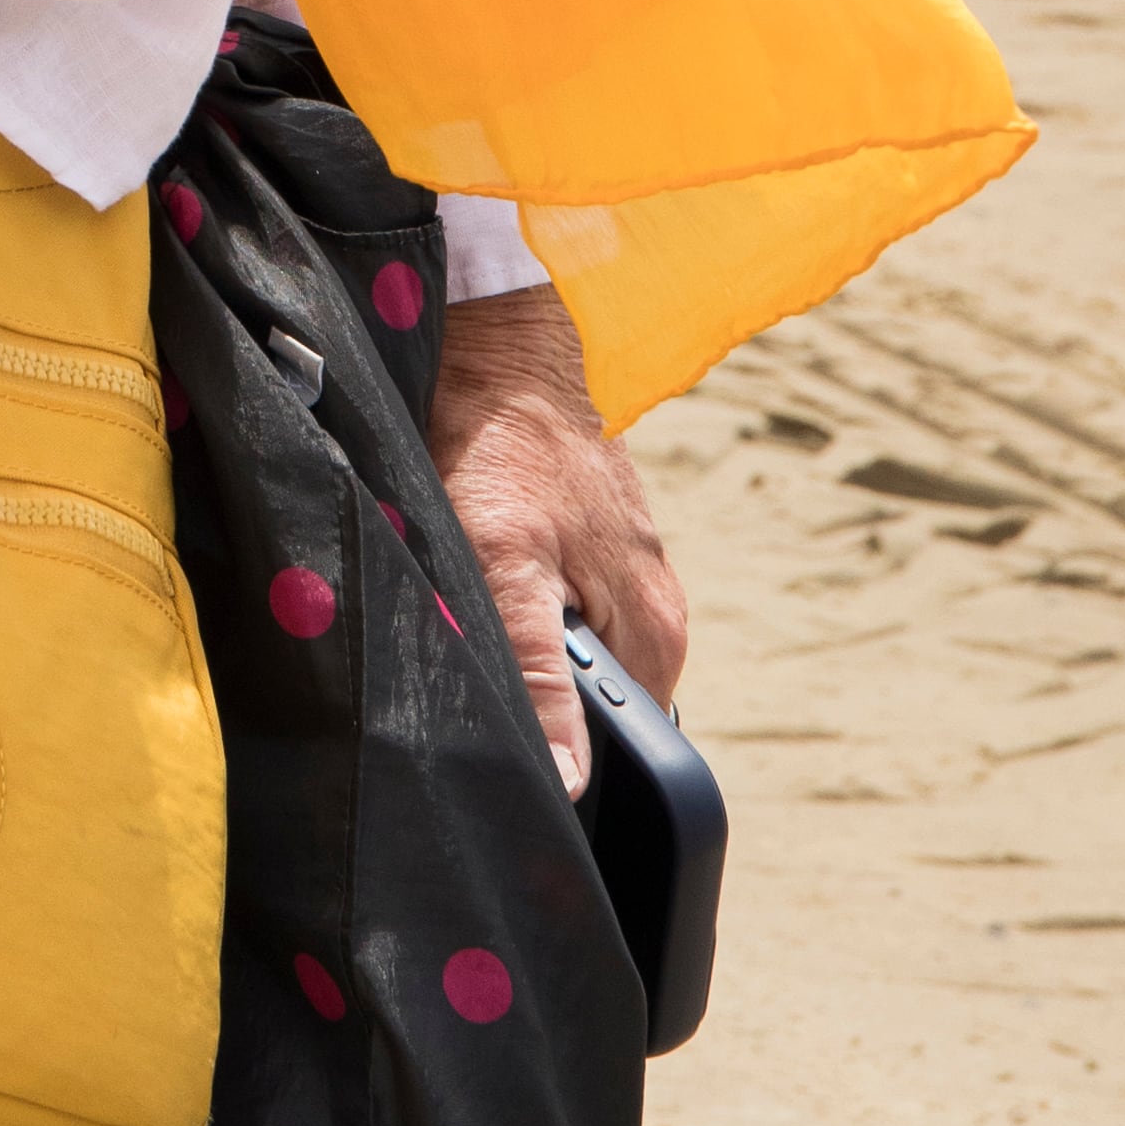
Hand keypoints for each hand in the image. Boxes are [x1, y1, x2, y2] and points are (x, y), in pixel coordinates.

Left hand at [427, 280, 690, 791]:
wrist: (499, 341)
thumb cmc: (501, 446)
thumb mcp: (504, 564)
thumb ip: (539, 675)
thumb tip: (570, 784)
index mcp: (655, 638)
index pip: (627, 752)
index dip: (566, 763)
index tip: (503, 750)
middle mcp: (652, 614)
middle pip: (593, 707)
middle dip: (532, 702)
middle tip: (470, 659)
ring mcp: (622, 577)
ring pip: (564, 656)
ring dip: (515, 648)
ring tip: (468, 606)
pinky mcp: (589, 548)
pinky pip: (553, 609)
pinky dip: (512, 604)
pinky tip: (475, 575)